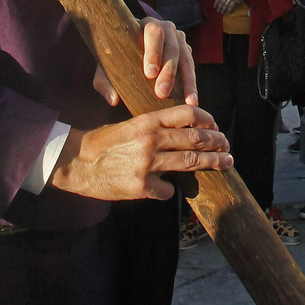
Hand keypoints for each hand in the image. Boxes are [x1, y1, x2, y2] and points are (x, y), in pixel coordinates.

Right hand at [49, 105, 230, 199]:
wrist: (76, 162)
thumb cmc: (104, 143)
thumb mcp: (131, 125)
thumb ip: (156, 128)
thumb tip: (186, 134)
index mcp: (148, 121)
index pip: (187, 114)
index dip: (207, 119)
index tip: (216, 126)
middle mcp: (151, 139)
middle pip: (196, 139)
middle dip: (217, 143)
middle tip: (228, 147)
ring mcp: (147, 164)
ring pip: (190, 163)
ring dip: (212, 164)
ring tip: (224, 164)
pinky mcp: (141, 186)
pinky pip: (167, 190)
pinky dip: (170, 190)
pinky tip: (167, 189)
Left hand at [92, 18, 198, 106]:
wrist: (132, 44)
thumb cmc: (118, 54)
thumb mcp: (108, 64)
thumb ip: (104, 80)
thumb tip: (113, 100)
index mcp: (147, 25)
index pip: (153, 33)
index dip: (153, 52)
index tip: (149, 74)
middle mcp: (167, 29)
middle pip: (172, 47)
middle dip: (168, 72)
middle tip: (161, 93)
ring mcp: (179, 39)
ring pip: (186, 59)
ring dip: (187, 81)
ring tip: (187, 102)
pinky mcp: (187, 52)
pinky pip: (192, 68)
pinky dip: (192, 85)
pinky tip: (192, 100)